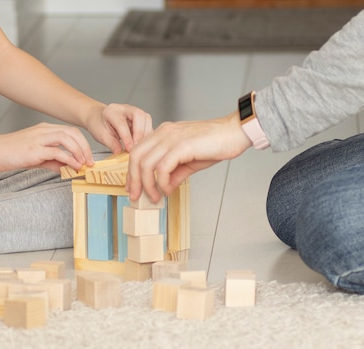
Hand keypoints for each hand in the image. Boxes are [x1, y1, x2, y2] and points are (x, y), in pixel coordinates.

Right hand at [0, 123, 94, 171]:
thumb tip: (65, 168)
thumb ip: (51, 161)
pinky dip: (68, 159)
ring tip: (83, 164)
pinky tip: (72, 167)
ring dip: (79, 152)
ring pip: (67, 138)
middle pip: (72, 132)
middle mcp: (43, 131)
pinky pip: (57, 151)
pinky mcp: (34, 149)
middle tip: (89, 162)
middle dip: (85, 147)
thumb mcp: (35, 157)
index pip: (70, 131)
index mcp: (44, 130)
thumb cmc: (10, 153)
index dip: (82, 144)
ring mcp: (38, 139)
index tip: (87, 158)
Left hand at [85, 103, 152, 153]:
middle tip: (137, 146)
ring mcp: (133, 111)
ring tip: (141, 146)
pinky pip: (147, 124)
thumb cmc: (98, 124)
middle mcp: (125, 108)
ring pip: (146, 118)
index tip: (129, 149)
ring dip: (145, 133)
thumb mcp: (100, 135)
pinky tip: (143, 144)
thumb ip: (111, 144)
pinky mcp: (139, 117)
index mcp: (112, 111)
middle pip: (139, 115)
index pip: (122, 124)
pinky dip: (147, 134)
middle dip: (140, 132)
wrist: (97, 117)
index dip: (127, 138)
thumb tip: (120, 152)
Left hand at [126, 112, 252, 201]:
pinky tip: (167, 190)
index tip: (132, 187)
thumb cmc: (215, 143)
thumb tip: (164, 187)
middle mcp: (164, 132)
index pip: (138, 151)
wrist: (235, 133)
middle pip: (136, 156)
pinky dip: (162, 182)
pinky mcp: (182, 145)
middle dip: (133, 179)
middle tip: (136, 196)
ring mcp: (172, 137)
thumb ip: (175, 173)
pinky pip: (163, 167)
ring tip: (154, 196)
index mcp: (163, 133)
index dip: (132, 171)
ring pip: (146, 163)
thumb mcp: (189, 161)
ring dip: (147, 184)